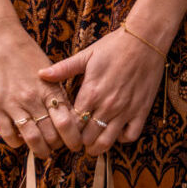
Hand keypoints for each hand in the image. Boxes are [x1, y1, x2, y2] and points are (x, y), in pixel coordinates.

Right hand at [0, 18, 85, 159]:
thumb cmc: (25, 51)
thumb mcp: (47, 69)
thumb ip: (56, 90)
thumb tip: (66, 113)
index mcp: (50, 88)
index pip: (68, 121)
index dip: (74, 137)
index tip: (75, 143)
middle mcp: (34, 98)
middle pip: (52, 134)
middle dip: (58, 146)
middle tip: (60, 149)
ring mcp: (14, 103)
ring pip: (32, 138)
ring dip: (40, 150)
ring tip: (43, 153)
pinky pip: (8, 133)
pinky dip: (16, 142)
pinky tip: (20, 141)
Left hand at [37, 28, 165, 153]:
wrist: (145, 40)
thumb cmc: (114, 46)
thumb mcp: (86, 55)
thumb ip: (63, 68)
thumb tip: (40, 74)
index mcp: (90, 92)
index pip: (72, 124)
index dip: (66, 130)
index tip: (64, 129)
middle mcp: (107, 105)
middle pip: (87, 137)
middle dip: (79, 141)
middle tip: (76, 140)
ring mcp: (125, 110)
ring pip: (107, 142)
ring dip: (96, 147)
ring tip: (91, 146)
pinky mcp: (141, 111)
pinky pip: (130, 136)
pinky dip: (121, 138)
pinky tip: (115, 132)